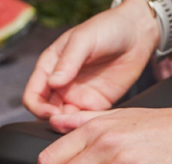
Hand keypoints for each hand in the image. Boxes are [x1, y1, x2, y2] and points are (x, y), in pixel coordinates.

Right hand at [23, 0, 159, 119]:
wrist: (138, 33)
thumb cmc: (108, 28)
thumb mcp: (85, 39)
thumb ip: (68, 61)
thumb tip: (53, 82)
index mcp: (50, 67)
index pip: (32, 95)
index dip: (37, 108)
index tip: (51, 112)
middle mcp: (59, 85)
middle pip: (44, 113)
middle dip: (51, 121)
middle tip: (65, 122)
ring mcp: (75, 97)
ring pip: (62, 121)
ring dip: (67, 127)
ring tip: (79, 125)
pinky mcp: (93, 106)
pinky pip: (82, 122)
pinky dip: (83, 127)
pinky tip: (91, 125)